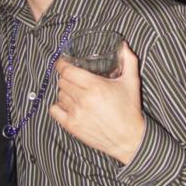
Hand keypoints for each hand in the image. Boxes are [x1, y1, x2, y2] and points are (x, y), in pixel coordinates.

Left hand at [50, 42, 144, 164]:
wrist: (129, 139)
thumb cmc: (130, 110)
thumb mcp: (132, 82)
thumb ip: (129, 61)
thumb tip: (123, 45)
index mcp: (95, 86)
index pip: (67, 71)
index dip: (62, 64)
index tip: (62, 62)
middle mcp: (83, 100)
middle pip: (62, 81)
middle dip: (66, 77)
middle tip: (73, 77)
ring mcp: (76, 113)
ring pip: (59, 95)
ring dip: (64, 91)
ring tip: (74, 92)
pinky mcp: (72, 126)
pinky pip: (54, 110)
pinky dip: (58, 106)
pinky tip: (68, 105)